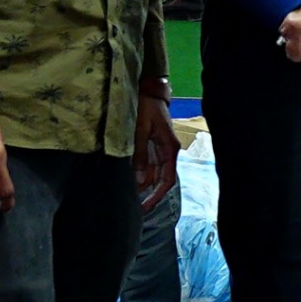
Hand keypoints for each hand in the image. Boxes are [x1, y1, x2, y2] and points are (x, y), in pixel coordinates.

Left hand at [134, 92, 180, 209]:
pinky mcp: (153, 147)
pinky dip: (141, 176)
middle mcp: (167, 153)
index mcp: (170, 150)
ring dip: (144, 187)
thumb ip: (140, 154)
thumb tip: (138, 178)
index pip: (167, 180)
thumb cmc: (147, 108)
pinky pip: (149, 166)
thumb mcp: (141, 130)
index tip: (146, 206)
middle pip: (161, 180)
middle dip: (150, 195)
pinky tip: (131, 184)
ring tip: (131, 198)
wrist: (150, 92)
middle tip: (137, 209)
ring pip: (154, 175)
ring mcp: (160, 150)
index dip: (157, 195)